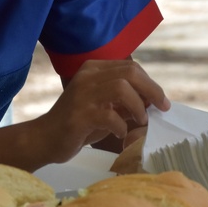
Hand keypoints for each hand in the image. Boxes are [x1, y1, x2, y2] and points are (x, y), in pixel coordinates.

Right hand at [33, 60, 168, 163]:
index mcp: (93, 70)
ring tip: (140, 121)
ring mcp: (82, 94)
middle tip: (161, 107)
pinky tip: (120, 134)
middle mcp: (87, 77)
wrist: (45, 139)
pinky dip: (121, 126)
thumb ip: (126, 102)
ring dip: (138, 106)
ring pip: (121, 88)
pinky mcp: (79, 114)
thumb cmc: (78, 124)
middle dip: (152, 90)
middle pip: (130, 73)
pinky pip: (110, 115)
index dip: (150, 83)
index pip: (130, 68)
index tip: (160, 101)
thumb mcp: (105, 108)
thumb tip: (153, 101)